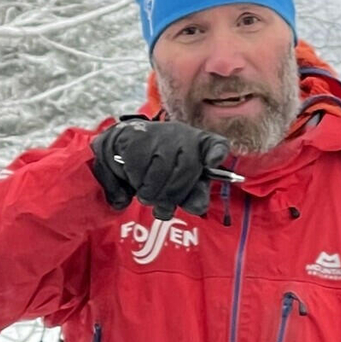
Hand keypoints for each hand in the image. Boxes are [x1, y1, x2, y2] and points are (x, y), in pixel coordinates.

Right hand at [89, 115, 228, 219]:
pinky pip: (139, 169)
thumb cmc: (159, 172)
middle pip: (186, 169)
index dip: (216, 153)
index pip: (217, 145)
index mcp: (202, 146)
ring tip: (147, 193)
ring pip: (161, 171)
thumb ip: (193, 199)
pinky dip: (135, 182)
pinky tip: (135, 177)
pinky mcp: (137, 138)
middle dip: (172, 196)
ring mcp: (162, 134)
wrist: (122, 150)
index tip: (212, 162)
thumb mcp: (180, 187)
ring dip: (151, 193)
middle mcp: (184, 135)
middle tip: (162, 207)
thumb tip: (198, 207)